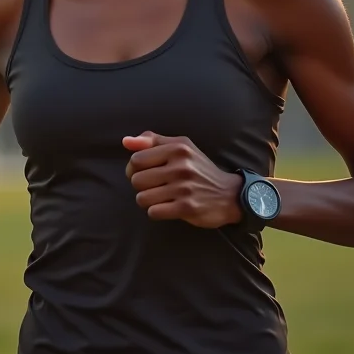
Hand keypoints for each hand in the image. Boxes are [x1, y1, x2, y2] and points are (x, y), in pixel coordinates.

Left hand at [123, 132, 242, 228]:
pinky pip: (154, 212)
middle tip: (155, 186)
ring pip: (142, 198)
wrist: (228, 194)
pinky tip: (167, 207)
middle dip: (141, 186)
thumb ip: (152, 141)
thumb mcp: (180, 147)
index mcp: (177, 148)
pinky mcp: (187, 207)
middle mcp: (181, 166)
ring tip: (161, 197)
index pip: (136, 159)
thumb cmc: (198, 169)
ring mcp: (184, 188)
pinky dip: (156, 211)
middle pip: (136, 180)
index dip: (134, 168)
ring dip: (148, 200)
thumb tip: (125, 141)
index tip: (144, 172)